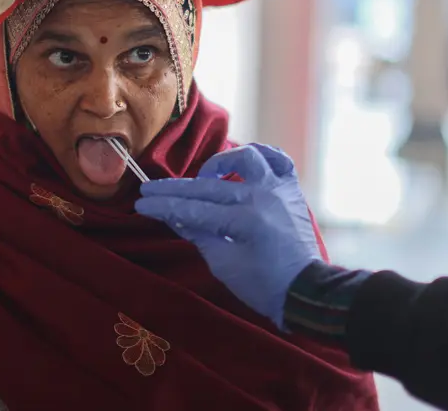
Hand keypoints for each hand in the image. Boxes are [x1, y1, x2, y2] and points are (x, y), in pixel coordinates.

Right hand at [135, 144, 320, 329]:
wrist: (305, 291)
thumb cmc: (263, 285)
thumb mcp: (223, 265)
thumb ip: (198, 235)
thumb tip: (171, 216)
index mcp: (244, 220)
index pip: (194, 209)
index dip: (164, 206)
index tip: (142, 204)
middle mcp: (261, 196)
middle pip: (208, 187)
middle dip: (174, 190)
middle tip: (149, 190)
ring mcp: (279, 189)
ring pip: (246, 158)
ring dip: (220, 164)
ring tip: (203, 178)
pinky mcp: (291, 190)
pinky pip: (278, 160)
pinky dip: (260, 156)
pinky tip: (242, 163)